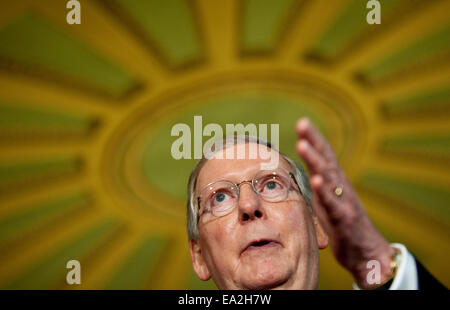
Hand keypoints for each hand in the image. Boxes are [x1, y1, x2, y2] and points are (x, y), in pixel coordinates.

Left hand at [295, 117, 394, 287]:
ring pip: (328, 177)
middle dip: (314, 140)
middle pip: (326, 158)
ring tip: (302, 144)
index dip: (313, 138)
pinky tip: (316, 180)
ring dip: (315, 160)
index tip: (302, 122)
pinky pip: (333, 203)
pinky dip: (324, 191)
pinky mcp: (344, 218)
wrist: (365, 252)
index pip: (324, 155)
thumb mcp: (325, 199)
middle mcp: (340, 186)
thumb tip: (302, 170)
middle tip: (302, 122)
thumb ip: (316, 183)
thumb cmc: (342, 224)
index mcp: (334, 181)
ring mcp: (343, 201)